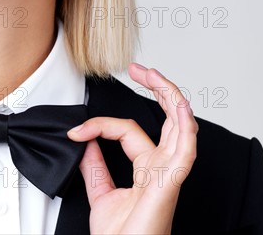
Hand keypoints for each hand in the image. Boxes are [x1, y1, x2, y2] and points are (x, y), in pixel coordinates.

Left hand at [67, 63, 197, 234]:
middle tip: (138, 69)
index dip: (100, 124)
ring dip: (170, 95)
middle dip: (157, 89)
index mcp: (148, 169)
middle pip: (167, 118)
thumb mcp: (101, 193)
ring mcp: (168, 173)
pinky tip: (178, 106)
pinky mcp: (170, 183)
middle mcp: (162, 167)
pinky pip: (185, 150)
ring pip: (180, 125)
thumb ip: (95, 165)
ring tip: (153, 74)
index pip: (127, 129)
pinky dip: (184, 125)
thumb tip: (86, 139)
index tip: (76, 132)